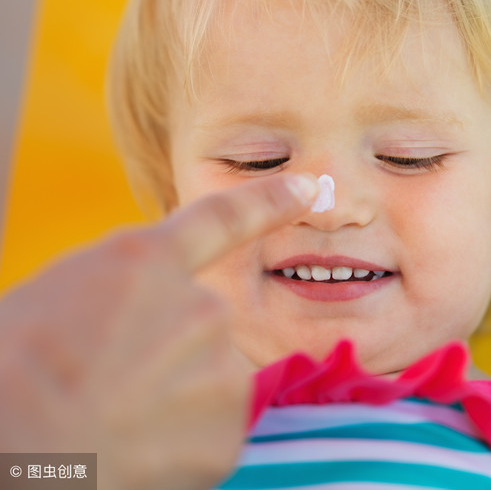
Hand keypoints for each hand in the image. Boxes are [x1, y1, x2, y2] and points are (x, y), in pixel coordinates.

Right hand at [0, 173, 319, 488]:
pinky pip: (207, 434)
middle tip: (106, 384)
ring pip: (206, 383)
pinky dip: (176, 447)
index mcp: (144, 263)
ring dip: (171, 401)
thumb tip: (142, 319)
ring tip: (111, 421)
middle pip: (200, 327)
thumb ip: (121, 294)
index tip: (310, 188)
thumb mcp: (57, 300)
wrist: (18, 449)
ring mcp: (220, 368)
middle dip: (166, 354)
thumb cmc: (11, 371)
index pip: (223, 219)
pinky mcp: (227, 432)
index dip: (270, 201)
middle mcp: (201, 306)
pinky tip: (133, 452)